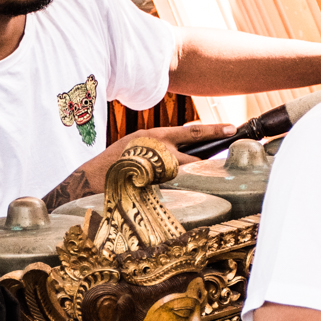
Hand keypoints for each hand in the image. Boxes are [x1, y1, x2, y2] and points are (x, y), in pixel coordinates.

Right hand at [49, 122, 233, 210]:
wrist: (87, 181)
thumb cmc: (114, 167)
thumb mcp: (137, 149)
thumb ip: (159, 151)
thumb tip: (187, 159)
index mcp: (152, 135)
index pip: (189, 130)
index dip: (212, 130)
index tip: (233, 128)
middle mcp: (153, 145)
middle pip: (192, 152)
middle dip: (209, 157)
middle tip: (227, 157)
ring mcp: (150, 163)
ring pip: (183, 171)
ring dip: (192, 176)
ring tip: (198, 179)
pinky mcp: (146, 180)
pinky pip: (170, 185)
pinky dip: (177, 189)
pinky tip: (178, 192)